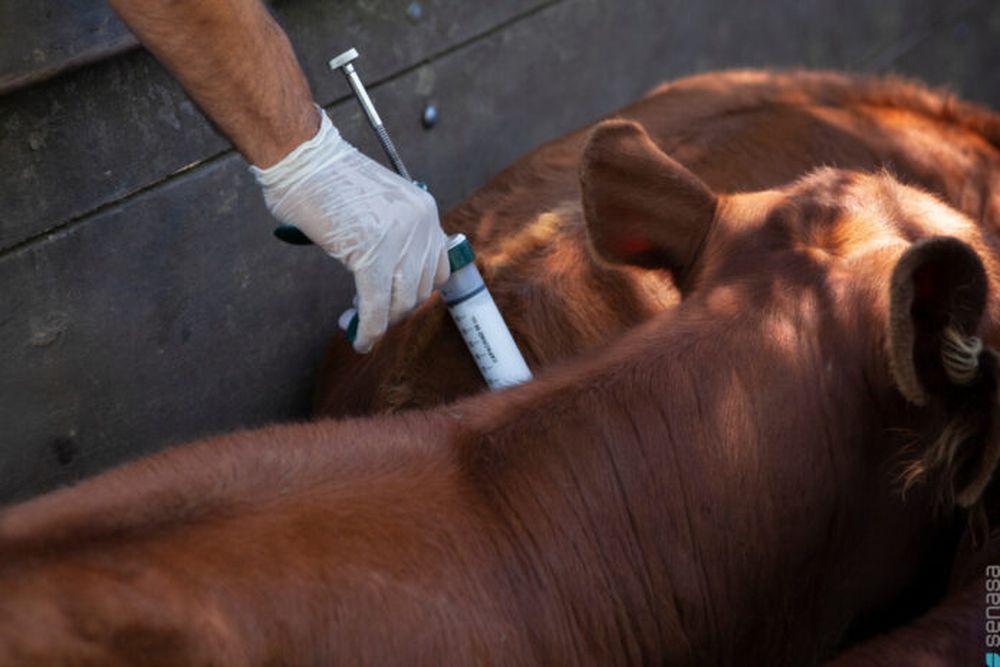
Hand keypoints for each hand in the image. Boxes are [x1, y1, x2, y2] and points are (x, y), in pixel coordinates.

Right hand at [251, 108, 448, 352]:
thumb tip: (396, 280)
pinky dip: (370, 328)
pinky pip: (377, 305)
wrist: (302, 157)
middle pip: (422, 289)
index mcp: (425, 211)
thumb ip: (397, 236)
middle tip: (372, 316)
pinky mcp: (371, 253)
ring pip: (401, 301)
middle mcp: (420, 223)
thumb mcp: (381, 206)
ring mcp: (398, 238)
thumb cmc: (328, 181)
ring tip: (360, 323)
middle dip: (397, 310)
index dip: (416, 292)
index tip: (396, 303)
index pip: (438, 267)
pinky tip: (360, 340)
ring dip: (382, 321)